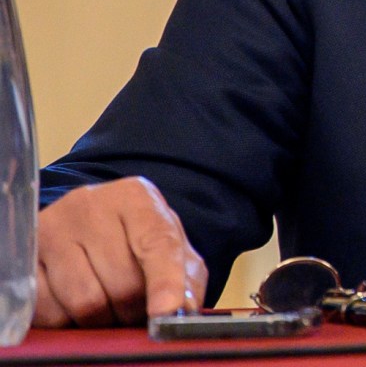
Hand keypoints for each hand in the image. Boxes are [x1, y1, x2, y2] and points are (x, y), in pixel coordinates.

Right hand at [33, 178, 207, 326]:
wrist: (87, 225)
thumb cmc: (136, 241)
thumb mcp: (172, 250)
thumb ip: (186, 280)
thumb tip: (182, 310)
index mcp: (136, 198)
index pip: (157, 243)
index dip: (165, 282)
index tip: (166, 311)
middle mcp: (91, 205)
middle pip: (122, 283)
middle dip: (134, 310)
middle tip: (135, 310)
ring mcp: (53, 228)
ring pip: (85, 301)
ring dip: (102, 319)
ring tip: (108, 307)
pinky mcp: (26, 255)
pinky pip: (49, 309)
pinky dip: (67, 320)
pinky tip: (75, 305)